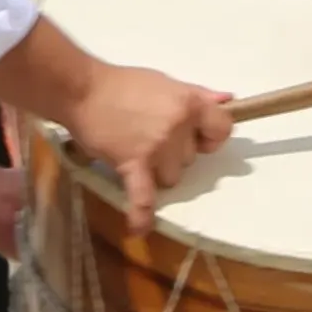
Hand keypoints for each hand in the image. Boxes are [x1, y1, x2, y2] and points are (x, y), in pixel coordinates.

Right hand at [62, 59, 231, 225]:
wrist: (83, 90)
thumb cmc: (124, 84)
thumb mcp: (166, 82)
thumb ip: (199, 94)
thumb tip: (229, 100)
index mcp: (189, 104)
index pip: (222, 129)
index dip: (211, 137)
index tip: (197, 137)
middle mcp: (178, 127)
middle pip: (191, 159)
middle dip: (174, 153)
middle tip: (149, 135)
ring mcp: (157, 148)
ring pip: (172, 177)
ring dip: (157, 171)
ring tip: (134, 152)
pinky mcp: (133, 164)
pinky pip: (143, 196)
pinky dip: (140, 215)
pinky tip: (138, 229)